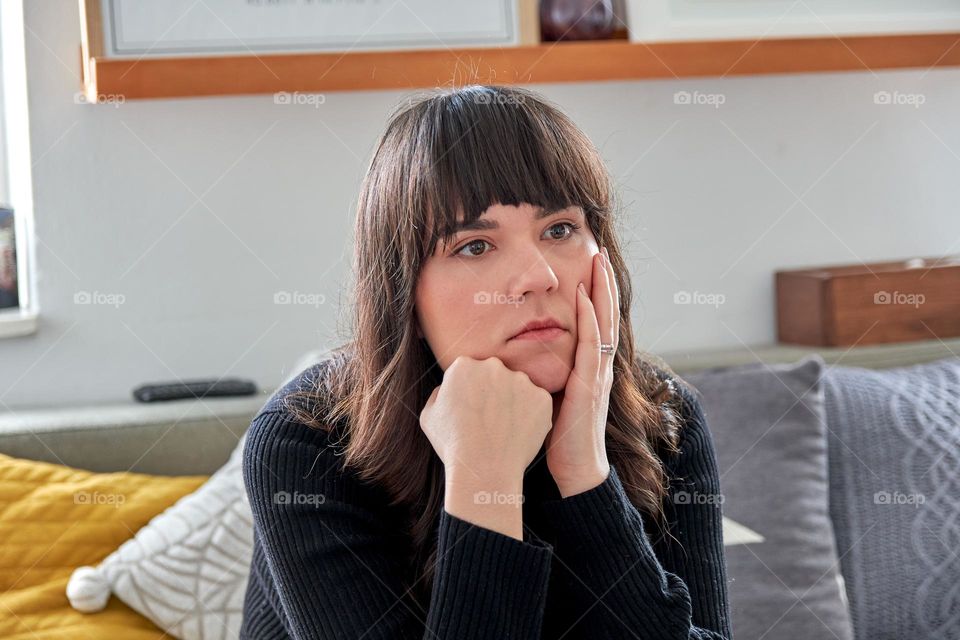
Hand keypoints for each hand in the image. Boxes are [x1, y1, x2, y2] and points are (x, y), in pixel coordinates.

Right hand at [420, 355, 553, 481]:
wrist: (483, 470)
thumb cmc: (453, 446)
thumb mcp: (429, 416)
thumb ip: (439, 394)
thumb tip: (447, 388)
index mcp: (463, 366)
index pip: (470, 370)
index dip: (470, 391)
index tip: (472, 410)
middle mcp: (493, 366)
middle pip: (495, 374)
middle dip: (494, 391)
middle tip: (490, 420)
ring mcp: (521, 380)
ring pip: (518, 387)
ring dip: (514, 402)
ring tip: (504, 430)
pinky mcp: (541, 397)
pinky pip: (537, 403)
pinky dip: (531, 415)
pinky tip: (519, 433)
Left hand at [545, 246, 618, 497]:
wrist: (574, 471)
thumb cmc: (557, 436)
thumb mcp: (549, 394)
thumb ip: (542, 372)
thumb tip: (516, 354)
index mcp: (591, 367)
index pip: (598, 321)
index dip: (597, 293)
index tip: (591, 266)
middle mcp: (600, 366)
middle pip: (608, 314)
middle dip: (605, 283)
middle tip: (602, 253)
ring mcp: (599, 374)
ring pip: (606, 323)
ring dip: (602, 291)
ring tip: (599, 263)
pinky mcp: (590, 385)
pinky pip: (594, 346)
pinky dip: (591, 320)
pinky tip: (584, 298)